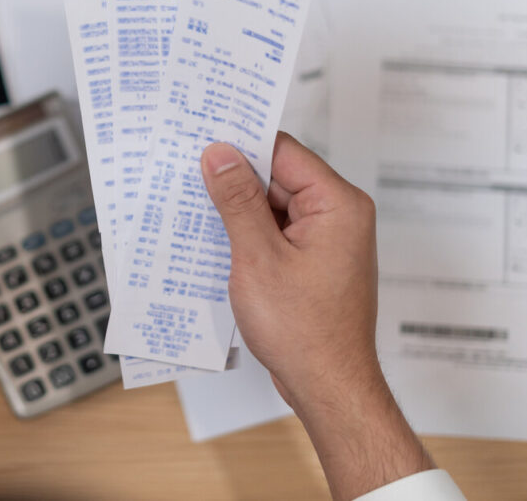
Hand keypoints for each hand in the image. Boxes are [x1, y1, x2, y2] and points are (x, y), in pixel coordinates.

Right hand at [200, 132, 432, 500]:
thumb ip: (237, 201)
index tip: (202, 139)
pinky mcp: (313, 262)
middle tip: (188, 175)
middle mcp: (338, 216)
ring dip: (238, 211)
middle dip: (234, 180)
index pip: (283, 152)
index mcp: (337, 204)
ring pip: (273, 206)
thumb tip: (219, 155)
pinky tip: (216, 242)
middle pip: (278, 177)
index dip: (241, 145)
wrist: (328, 386)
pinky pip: (276, 233)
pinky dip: (248, 235)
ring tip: (195, 211)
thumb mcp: (257, 257)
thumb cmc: (303, 330)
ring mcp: (327, 240)